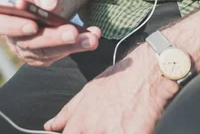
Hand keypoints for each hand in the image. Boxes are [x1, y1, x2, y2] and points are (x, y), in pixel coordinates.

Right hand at [0, 0, 100, 65]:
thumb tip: (49, 5)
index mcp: (2, 13)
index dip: (14, 27)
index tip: (33, 25)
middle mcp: (12, 36)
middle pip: (28, 43)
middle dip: (53, 38)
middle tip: (73, 32)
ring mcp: (27, 49)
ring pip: (47, 52)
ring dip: (71, 46)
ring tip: (91, 37)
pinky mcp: (45, 55)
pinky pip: (60, 54)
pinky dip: (78, 47)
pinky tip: (91, 37)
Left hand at [44, 43, 177, 132]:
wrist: (148, 71)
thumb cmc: (121, 78)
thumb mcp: (90, 89)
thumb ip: (69, 110)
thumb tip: (51, 125)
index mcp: (82, 121)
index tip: (82, 132)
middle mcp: (95, 129)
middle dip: (95, 132)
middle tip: (105, 123)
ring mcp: (115, 133)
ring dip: (112, 131)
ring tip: (119, 120)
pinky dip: (131, 132)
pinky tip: (132, 125)